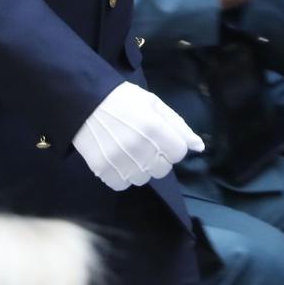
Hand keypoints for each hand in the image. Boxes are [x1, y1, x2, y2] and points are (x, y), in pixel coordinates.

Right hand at [72, 81, 203, 190]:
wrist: (84, 100)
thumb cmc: (123, 99)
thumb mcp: (153, 104)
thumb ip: (178, 125)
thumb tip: (199, 147)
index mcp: (154, 127)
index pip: (179, 153)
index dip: (172, 145)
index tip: (159, 137)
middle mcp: (139, 147)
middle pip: (163, 169)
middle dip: (157, 158)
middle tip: (142, 143)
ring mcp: (120, 160)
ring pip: (143, 179)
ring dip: (139, 168)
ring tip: (128, 151)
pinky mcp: (102, 169)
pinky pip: (122, 185)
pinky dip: (121, 175)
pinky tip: (116, 159)